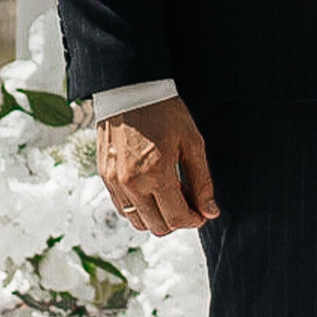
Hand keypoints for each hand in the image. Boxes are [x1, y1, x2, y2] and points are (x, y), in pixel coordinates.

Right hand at [97, 94, 217, 235]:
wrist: (129, 89)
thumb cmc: (164, 111)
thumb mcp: (191, 142)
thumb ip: (202, 181)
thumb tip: (210, 212)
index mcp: (157, 174)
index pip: (177, 219)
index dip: (194, 220)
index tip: (202, 212)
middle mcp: (132, 184)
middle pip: (158, 227)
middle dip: (177, 220)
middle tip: (187, 201)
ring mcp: (115, 182)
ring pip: (138, 222)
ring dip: (157, 217)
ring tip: (168, 193)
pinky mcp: (105, 177)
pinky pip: (122, 209)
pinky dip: (139, 208)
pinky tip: (150, 189)